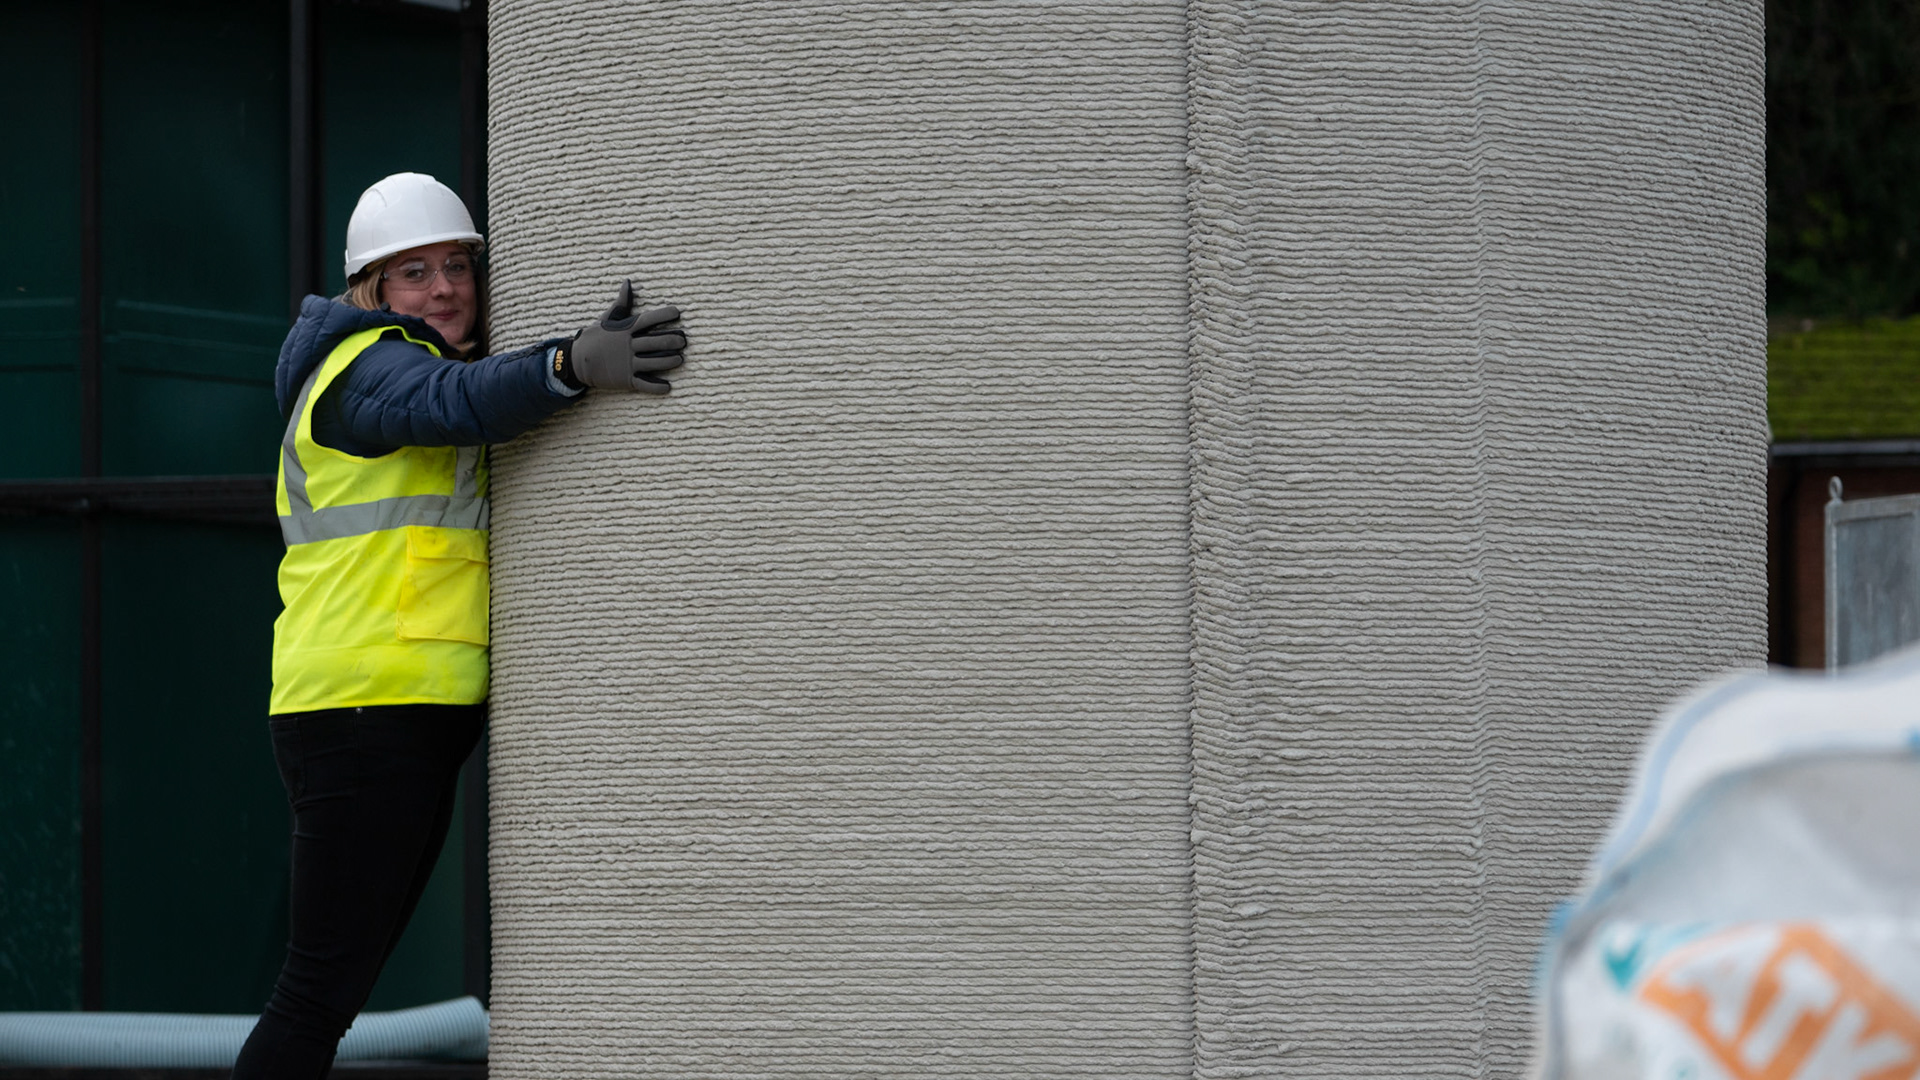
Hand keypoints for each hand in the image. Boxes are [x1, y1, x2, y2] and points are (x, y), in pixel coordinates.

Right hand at [554, 281, 685, 393]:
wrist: (576, 362)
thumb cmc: (594, 338)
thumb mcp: (606, 319)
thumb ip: (621, 303)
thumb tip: (628, 283)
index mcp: (624, 330)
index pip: (647, 320)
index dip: (663, 315)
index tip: (677, 312)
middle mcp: (627, 346)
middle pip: (654, 342)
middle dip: (671, 341)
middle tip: (684, 341)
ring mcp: (627, 364)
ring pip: (653, 363)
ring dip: (669, 361)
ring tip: (680, 359)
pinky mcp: (625, 380)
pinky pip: (644, 384)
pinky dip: (656, 386)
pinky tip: (668, 386)